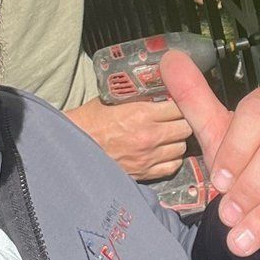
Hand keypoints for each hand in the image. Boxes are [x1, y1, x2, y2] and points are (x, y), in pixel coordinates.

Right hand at [67, 95, 192, 179]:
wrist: (74, 146)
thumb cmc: (91, 120)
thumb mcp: (115, 98)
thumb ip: (140, 96)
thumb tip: (159, 87)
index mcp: (142, 113)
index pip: (179, 106)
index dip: (181, 102)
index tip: (178, 101)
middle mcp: (149, 136)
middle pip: (185, 127)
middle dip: (183, 120)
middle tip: (176, 117)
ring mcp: (148, 157)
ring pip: (181, 147)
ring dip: (178, 140)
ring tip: (170, 134)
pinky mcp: (144, 173)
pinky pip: (172, 166)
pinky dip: (172, 158)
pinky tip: (165, 151)